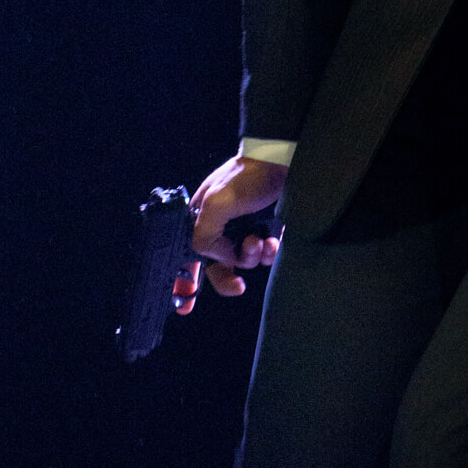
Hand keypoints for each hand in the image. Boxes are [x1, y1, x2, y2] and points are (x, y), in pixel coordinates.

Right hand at [175, 153, 287, 312]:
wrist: (283, 162)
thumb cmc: (246, 177)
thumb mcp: (215, 204)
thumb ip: (206, 236)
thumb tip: (221, 258)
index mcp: (201, 217)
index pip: (187, 254)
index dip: (184, 281)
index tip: (185, 304)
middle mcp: (221, 225)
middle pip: (218, 265)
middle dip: (228, 274)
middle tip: (238, 284)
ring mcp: (244, 227)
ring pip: (244, 261)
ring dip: (252, 258)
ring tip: (258, 243)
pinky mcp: (266, 229)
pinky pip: (265, 253)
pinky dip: (268, 252)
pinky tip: (272, 241)